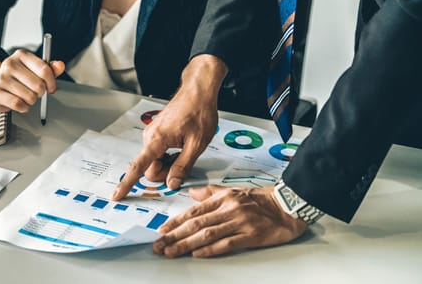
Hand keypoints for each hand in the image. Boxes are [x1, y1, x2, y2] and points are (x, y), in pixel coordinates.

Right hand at [0, 49, 64, 111]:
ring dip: (32, 100)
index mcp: (22, 55)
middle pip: (39, 85)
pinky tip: (21, 103)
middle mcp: (10, 64)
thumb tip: (61, 65)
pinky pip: (18, 104)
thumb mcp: (35, 70)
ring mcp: (1, 78)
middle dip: (41, 93)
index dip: (52, 82)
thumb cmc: (19, 78)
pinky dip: (24, 107)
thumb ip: (51, 69)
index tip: (51, 88)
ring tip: (26, 96)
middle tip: (35, 92)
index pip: (45, 70)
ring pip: (30, 96)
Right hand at [112, 55, 228, 199]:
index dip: (127, 184)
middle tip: (185, 161)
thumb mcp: (197, 144)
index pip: (138, 167)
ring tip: (186, 148)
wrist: (198, 92)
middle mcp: (150, 137)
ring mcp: (153, 134)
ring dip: (169, 163)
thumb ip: (183, 166)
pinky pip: (158, 152)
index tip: (116, 196)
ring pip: (156, 161)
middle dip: (166, 172)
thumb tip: (171, 184)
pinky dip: (169, 155)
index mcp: (157, 140)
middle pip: (151, 169)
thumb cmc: (199, 112)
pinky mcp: (157, 133)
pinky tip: (181, 145)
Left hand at [153, 185, 307, 257]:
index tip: (162, 230)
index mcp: (223, 198)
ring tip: (171, 252)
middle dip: (174, 236)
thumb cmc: (259, 200)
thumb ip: (210, 192)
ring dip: (186, 244)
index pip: (194, 211)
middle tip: (159, 245)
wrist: (286, 206)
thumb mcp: (232, 191)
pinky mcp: (250, 235)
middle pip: (196, 224)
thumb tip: (191, 192)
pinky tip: (197, 254)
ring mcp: (239, 222)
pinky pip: (226, 244)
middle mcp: (228, 209)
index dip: (176, 222)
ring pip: (207, 234)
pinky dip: (210, 250)